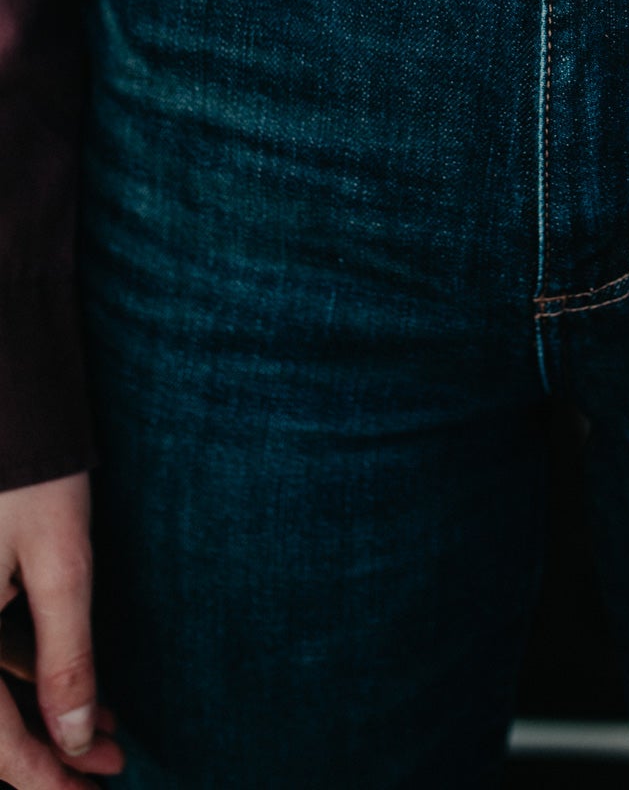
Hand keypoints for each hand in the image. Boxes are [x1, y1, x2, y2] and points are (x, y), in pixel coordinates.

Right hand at [0, 471, 124, 785]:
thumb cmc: (33, 470)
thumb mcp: (60, 561)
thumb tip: (79, 737)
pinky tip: (75, 689)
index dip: (43, 775)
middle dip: (45, 752)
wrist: (5, 388)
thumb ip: (66, 655)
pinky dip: (25, 677)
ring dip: (39, 717)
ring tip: (108, 733)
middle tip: (108, 767)